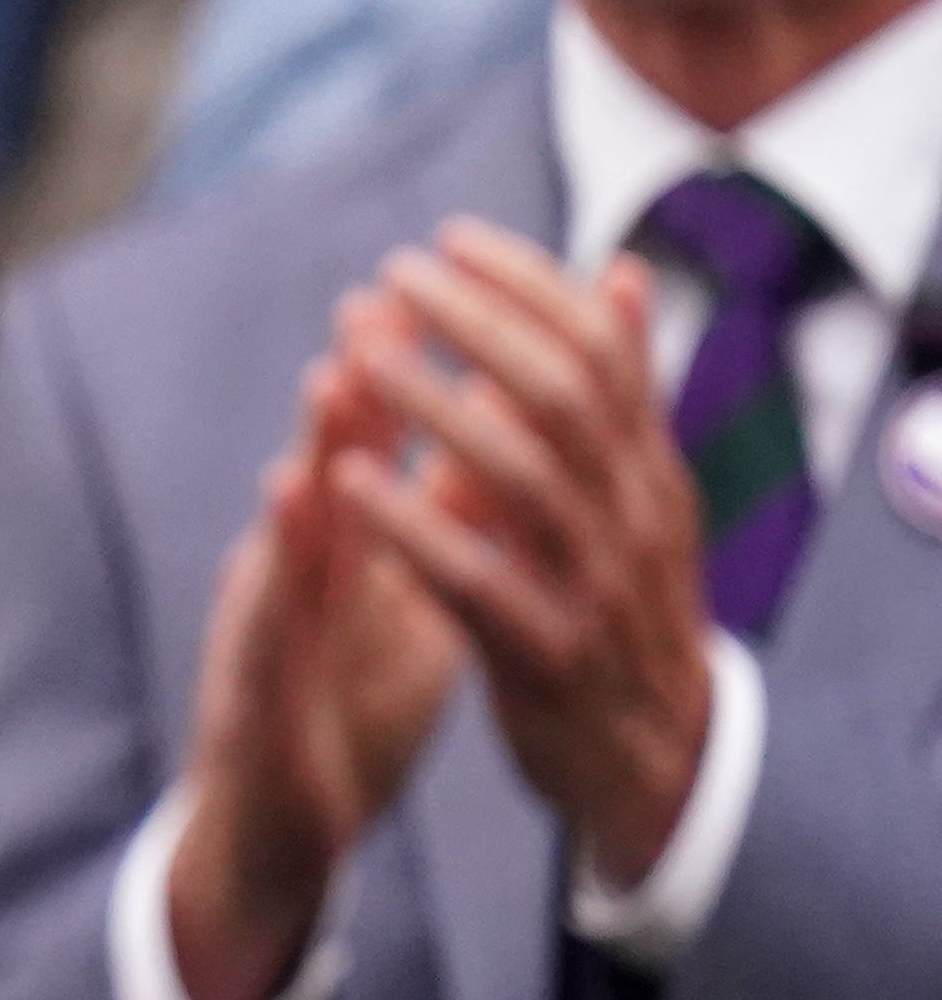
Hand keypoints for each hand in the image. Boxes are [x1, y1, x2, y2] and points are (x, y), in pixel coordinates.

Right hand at [166, 325, 471, 999]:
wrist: (281, 830)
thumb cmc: (348, 708)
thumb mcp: (415, 603)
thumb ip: (447, 520)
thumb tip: (501, 427)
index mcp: (349, 557)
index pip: (376, 457)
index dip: (408, 380)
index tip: (440, 294)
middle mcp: (299, 580)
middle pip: (326, 474)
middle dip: (354, 393)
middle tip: (377, 306)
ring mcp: (265, 634)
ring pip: (288, 538)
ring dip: (307, 461)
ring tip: (330, 387)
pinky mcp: (246, 700)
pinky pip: (261, 637)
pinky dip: (272, 582)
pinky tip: (281, 530)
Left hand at [324, 224, 718, 886]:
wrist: (652, 761)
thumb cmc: (621, 605)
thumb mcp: (635, 496)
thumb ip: (620, 393)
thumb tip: (618, 271)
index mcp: (651, 474)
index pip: (602, 355)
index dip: (530, 289)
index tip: (450, 238)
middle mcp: (634, 518)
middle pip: (564, 398)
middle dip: (480, 327)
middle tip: (397, 275)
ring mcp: (594, 587)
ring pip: (522, 479)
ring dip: (437, 409)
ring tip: (361, 355)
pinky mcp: (544, 655)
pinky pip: (476, 581)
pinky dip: (414, 525)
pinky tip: (348, 481)